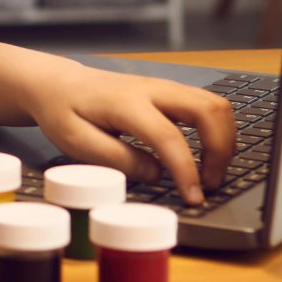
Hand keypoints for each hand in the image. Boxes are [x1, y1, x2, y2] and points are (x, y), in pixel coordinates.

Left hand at [22, 61, 233, 203]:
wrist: (58, 84)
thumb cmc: (63, 112)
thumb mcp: (76, 142)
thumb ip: (116, 159)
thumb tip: (156, 174)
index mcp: (126, 103)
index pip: (169, 136)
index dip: (186, 170)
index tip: (194, 198)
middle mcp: (152, 89)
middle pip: (208, 109)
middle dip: (220, 150)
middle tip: (209, 184)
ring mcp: (165, 87)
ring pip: (215, 104)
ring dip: (224, 141)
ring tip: (210, 174)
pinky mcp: (171, 92)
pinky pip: (207, 106)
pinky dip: (217, 131)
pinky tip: (206, 156)